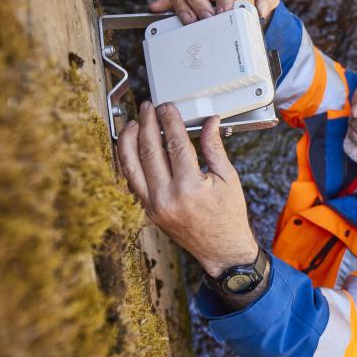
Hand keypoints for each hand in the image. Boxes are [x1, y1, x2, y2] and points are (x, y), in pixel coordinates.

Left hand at [117, 101, 258, 277]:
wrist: (221, 249)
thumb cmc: (228, 215)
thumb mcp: (227, 177)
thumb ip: (214, 147)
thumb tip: (210, 122)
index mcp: (190, 187)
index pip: (175, 144)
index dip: (169, 121)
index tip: (167, 108)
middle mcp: (167, 197)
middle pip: (149, 150)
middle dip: (147, 123)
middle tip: (148, 108)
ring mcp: (154, 206)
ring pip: (132, 165)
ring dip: (129, 140)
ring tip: (132, 122)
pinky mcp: (149, 211)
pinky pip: (133, 181)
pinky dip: (129, 161)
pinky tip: (130, 147)